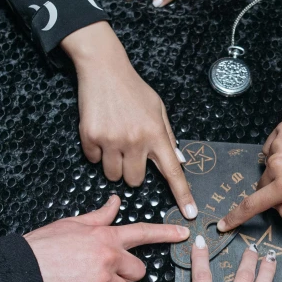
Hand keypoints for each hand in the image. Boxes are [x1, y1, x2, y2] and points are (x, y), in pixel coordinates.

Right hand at [24, 194, 188, 281]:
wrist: (18, 272)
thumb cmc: (41, 248)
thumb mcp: (71, 224)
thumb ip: (99, 217)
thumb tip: (115, 202)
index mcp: (105, 236)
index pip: (143, 232)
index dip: (166, 233)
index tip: (185, 233)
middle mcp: (109, 256)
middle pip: (138, 272)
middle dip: (124, 276)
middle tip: (99, 275)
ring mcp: (103, 280)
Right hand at [61, 23, 196, 218]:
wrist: (104, 68)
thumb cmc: (133, 90)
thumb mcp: (158, 109)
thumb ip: (167, 136)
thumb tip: (179, 161)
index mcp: (156, 134)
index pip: (173, 171)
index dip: (182, 194)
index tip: (190, 213)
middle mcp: (136, 140)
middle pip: (135, 181)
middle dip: (132, 172)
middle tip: (129, 152)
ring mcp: (112, 139)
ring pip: (114, 176)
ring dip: (114, 165)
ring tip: (114, 141)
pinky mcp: (91, 137)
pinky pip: (94, 161)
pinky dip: (97, 153)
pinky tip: (101, 133)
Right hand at [217, 120, 281, 231]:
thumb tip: (273, 207)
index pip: (252, 205)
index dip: (236, 217)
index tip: (223, 225)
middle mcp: (277, 164)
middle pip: (262, 185)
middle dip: (274, 189)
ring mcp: (279, 144)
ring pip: (267, 166)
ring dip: (279, 169)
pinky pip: (272, 146)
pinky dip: (281, 151)